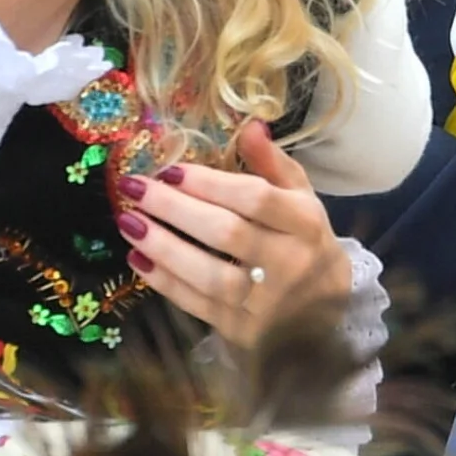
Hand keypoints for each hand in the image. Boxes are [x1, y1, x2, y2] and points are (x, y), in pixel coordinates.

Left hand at [122, 120, 351, 347]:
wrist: (327, 312)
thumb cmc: (305, 243)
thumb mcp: (301, 198)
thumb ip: (273, 163)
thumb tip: (249, 125)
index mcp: (305, 223)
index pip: (255, 198)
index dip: (210, 183)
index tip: (170, 169)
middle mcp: (288, 262)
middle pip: (227, 233)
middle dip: (175, 208)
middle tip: (135, 188)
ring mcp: (264, 302)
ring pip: (209, 274)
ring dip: (163, 247)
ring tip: (128, 221)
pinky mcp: (242, 330)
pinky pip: (198, 305)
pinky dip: (165, 282)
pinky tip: (138, 258)